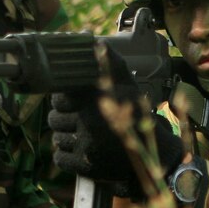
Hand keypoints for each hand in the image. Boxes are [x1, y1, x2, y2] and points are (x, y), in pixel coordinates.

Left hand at [48, 47, 185, 194]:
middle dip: (64, 120)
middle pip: (54, 119)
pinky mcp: (85, 165)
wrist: (154, 152)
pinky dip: (68, 157)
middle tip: (81, 122)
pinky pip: (61, 159)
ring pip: (57, 139)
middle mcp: (89, 119)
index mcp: (96, 97)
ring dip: (67, 139)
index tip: (74, 103)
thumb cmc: (137, 114)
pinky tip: (83, 152)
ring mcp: (87, 144)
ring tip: (85, 137)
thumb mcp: (127, 84)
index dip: (64, 100)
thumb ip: (111, 62)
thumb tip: (96, 42)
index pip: (59, 96)